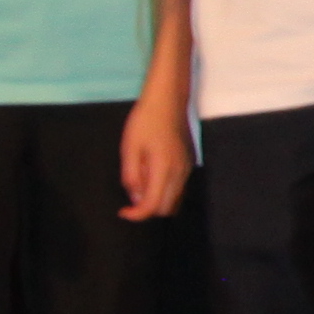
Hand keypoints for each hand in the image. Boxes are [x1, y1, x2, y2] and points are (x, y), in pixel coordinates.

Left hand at [119, 99, 192, 220]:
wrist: (168, 99)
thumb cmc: (145, 121)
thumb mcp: (129, 148)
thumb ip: (131, 176)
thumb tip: (135, 198)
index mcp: (164, 169)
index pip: (153, 206)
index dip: (136, 214)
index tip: (123, 211)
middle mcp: (180, 173)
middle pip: (166, 208)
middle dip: (147, 209)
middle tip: (131, 197)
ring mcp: (188, 168)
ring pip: (175, 200)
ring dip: (158, 201)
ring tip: (141, 184)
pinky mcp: (190, 163)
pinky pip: (179, 188)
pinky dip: (166, 192)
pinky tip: (153, 176)